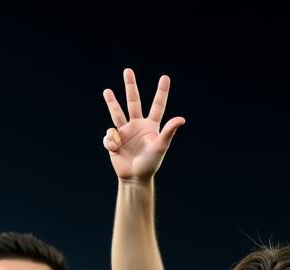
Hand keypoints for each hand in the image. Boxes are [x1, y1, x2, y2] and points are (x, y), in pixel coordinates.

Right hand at [103, 68, 184, 182]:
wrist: (134, 178)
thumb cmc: (150, 164)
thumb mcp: (161, 147)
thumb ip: (169, 131)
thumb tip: (181, 118)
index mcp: (150, 126)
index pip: (158, 106)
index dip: (161, 92)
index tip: (165, 77)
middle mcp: (137, 125)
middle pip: (133, 102)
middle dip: (130, 86)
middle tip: (128, 70)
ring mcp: (125, 131)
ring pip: (116, 112)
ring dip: (112, 102)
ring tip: (107, 91)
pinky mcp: (114, 140)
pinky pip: (110, 135)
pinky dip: (111, 140)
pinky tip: (116, 149)